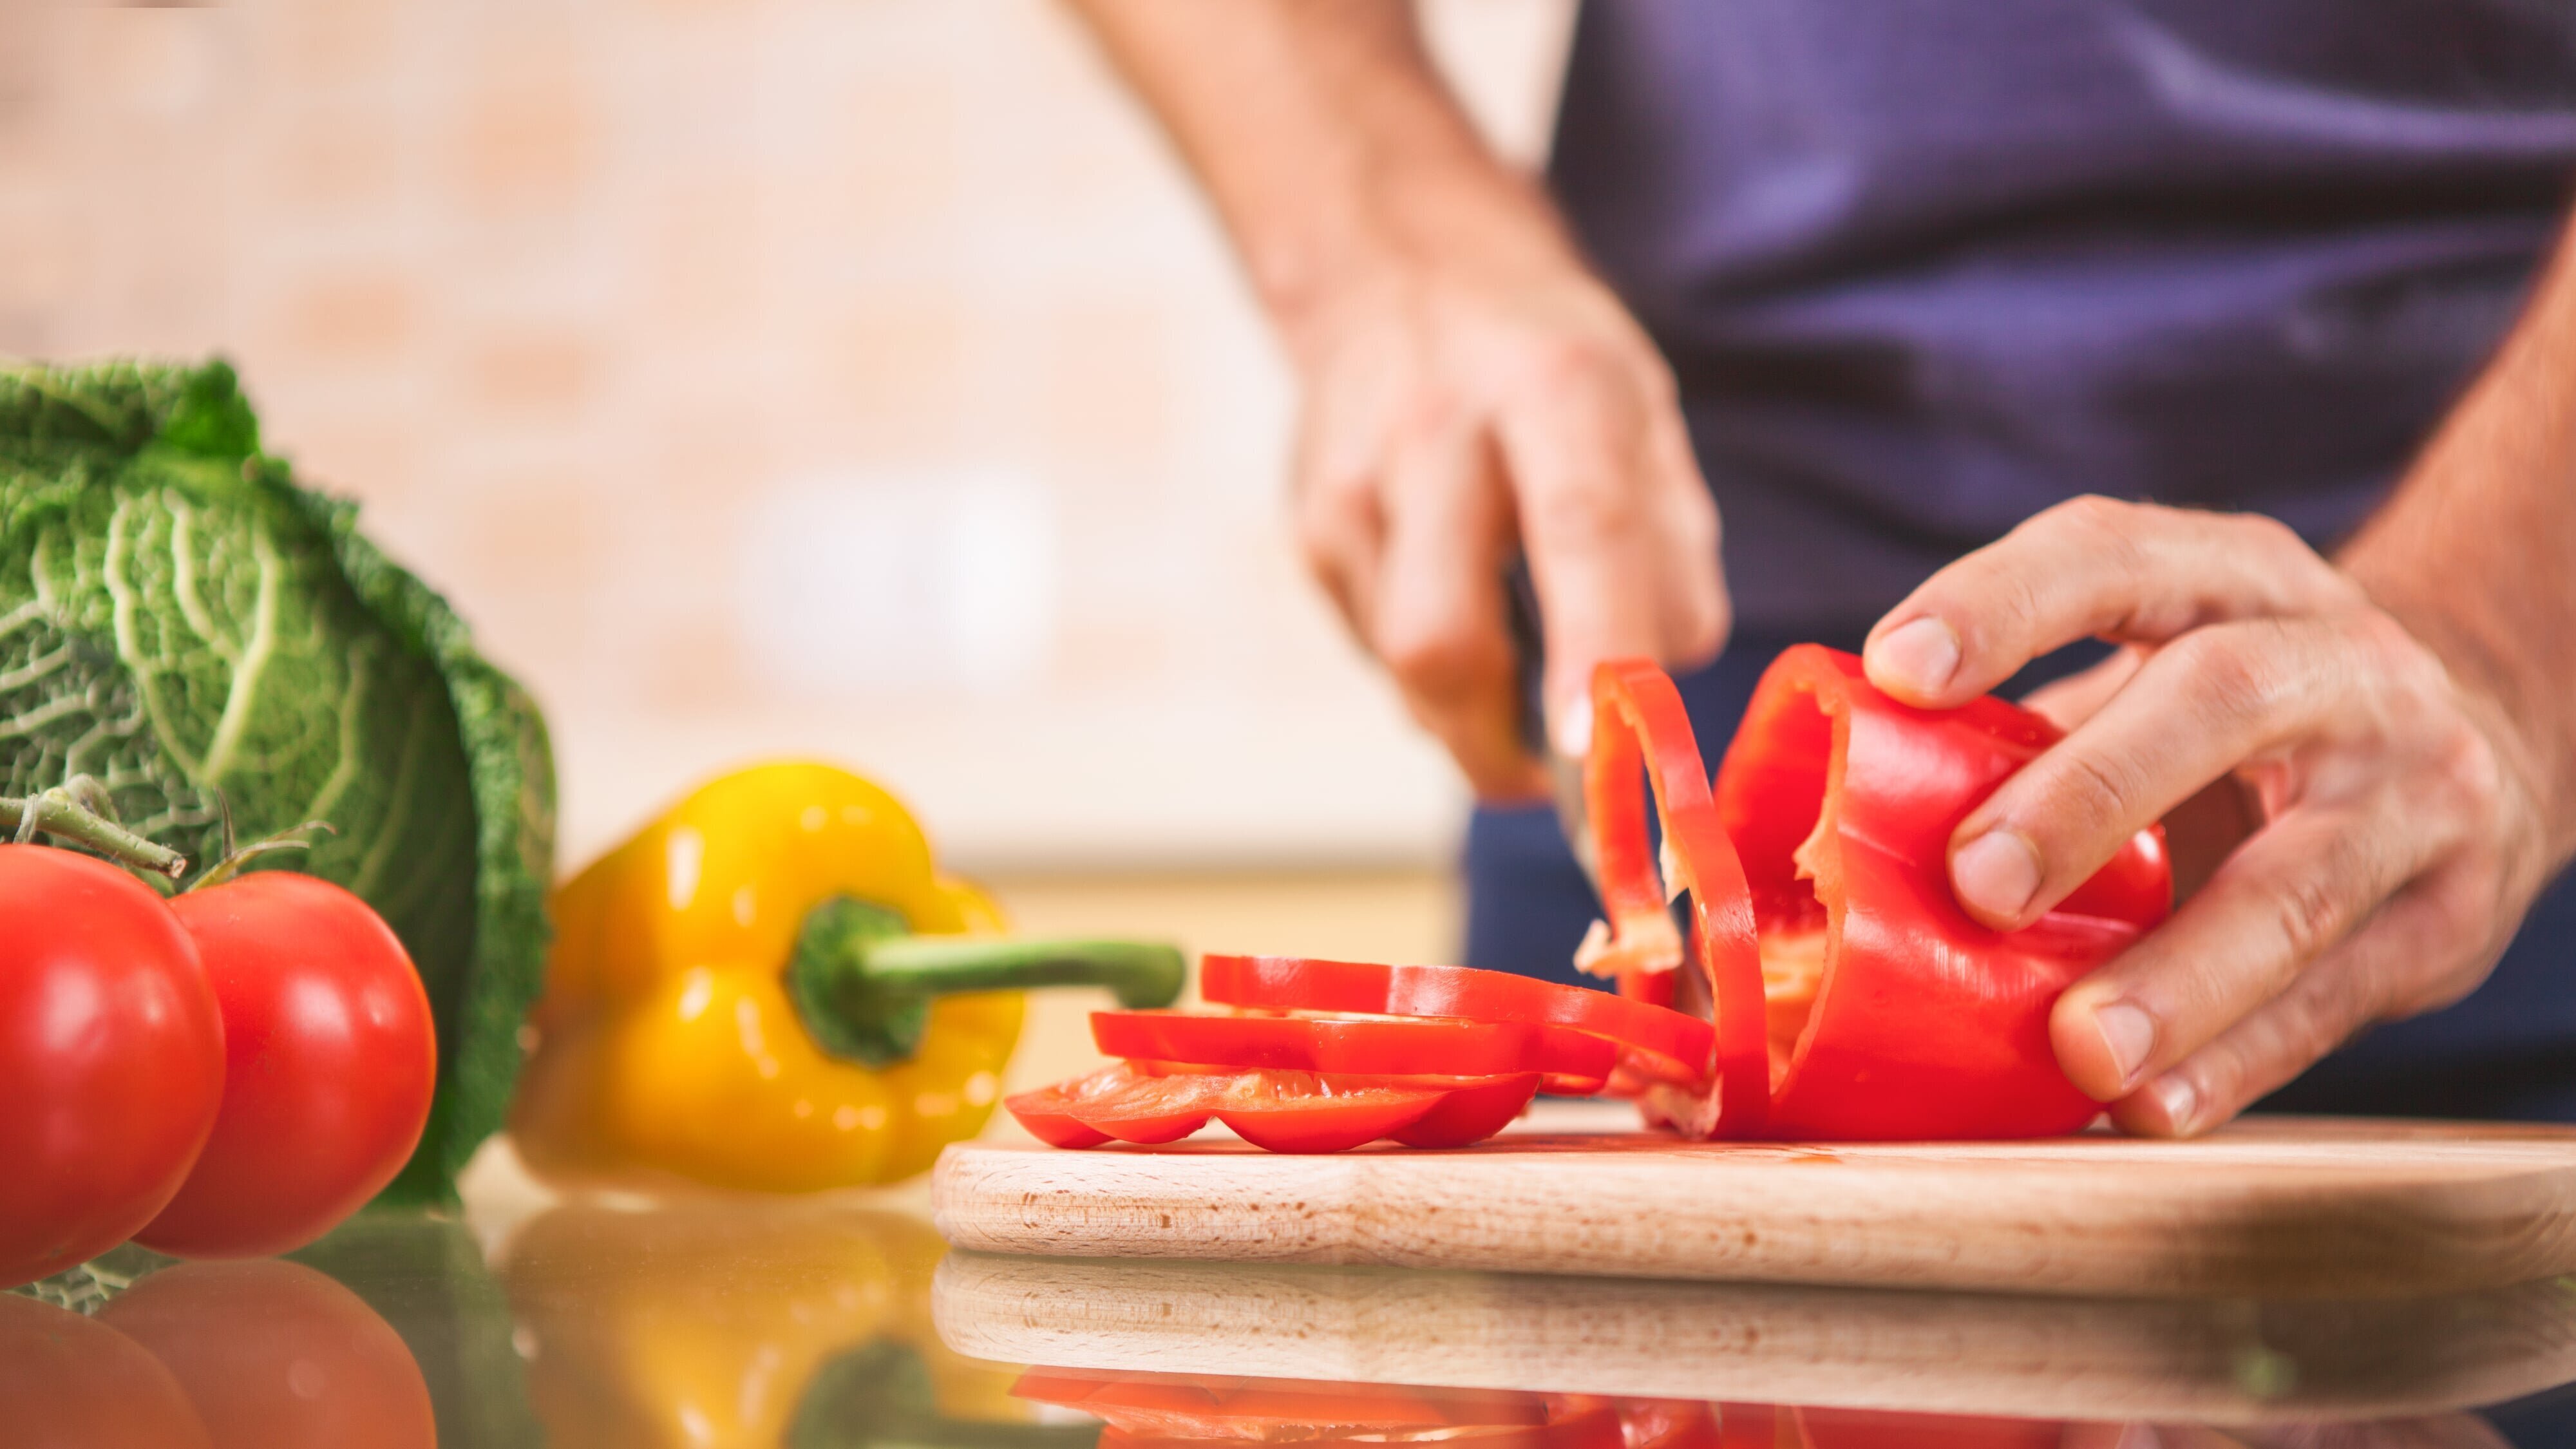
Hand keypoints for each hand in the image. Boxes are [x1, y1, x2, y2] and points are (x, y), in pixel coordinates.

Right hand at [1285, 246, 1726, 795]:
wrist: (1396, 266)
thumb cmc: (1550, 364)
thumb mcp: (1646, 413)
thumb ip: (1675, 548)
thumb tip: (1662, 685)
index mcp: (1554, 386)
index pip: (1578, 528)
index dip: (1593, 649)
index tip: (1602, 756)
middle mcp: (1437, 434)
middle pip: (1443, 638)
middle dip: (1501, 741)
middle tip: (1563, 780)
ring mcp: (1352, 487)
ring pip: (1403, 666)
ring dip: (1470, 714)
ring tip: (1520, 675)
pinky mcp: (1308, 530)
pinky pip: (1376, 650)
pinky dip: (1432, 671)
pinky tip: (1462, 607)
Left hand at [1859, 497, 2554, 1135]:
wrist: (2482, 743)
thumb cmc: (2241, 720)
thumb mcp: (2158, 669)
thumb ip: (2029, 726)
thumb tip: (1833, 824)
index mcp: (2232, 576)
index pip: (2112, 555)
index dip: (2003, 602)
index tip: (1896, 670)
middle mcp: (2338, 659)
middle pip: (2218, 699)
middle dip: (2088, 794)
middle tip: (1975, 882)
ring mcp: (2414, 784)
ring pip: (2297, 879)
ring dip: (2179, 973)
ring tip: (2079, 1046)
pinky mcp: (2450, 911)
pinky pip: (2340, 995)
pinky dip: (2240, 1058)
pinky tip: (2152, 1106)